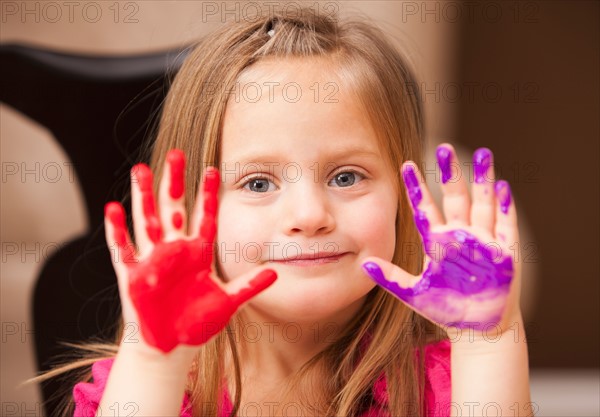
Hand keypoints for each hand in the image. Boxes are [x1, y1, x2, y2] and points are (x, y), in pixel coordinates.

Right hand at [104, 149, 276, 353]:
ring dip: (144, 197)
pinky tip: (112, 208)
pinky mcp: (133, 277)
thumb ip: (250, 286)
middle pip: (174, 209)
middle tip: (176, 154)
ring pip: (147, 221)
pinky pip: (124, 250)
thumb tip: (276, 272)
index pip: (205, 216)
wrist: (171, 347)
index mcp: (198, 254)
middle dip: (174, 183)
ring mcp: (153, 261)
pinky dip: (117, 231)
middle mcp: (175, 251)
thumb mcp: (228, 303)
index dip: (207, 194)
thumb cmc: (198, 324)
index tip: (213, 169)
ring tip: (141, 169)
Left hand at [361, 145, 520, 333]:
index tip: (406, 165)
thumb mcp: (414, 293)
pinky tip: (503, 186)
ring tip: (482, 153)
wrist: (477, 329)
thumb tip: (364, 264)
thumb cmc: (446, 309)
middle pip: (455, 197)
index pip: (425, 208)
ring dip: (483, 180)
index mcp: (438, 242)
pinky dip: (505, 207)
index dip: (417, 187)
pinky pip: (505, 225)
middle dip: (450, 174)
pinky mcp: (505, 253)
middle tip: (443, 148)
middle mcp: (460, 236)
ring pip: (483, 203)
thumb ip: (390, 278)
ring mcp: (484, 241)